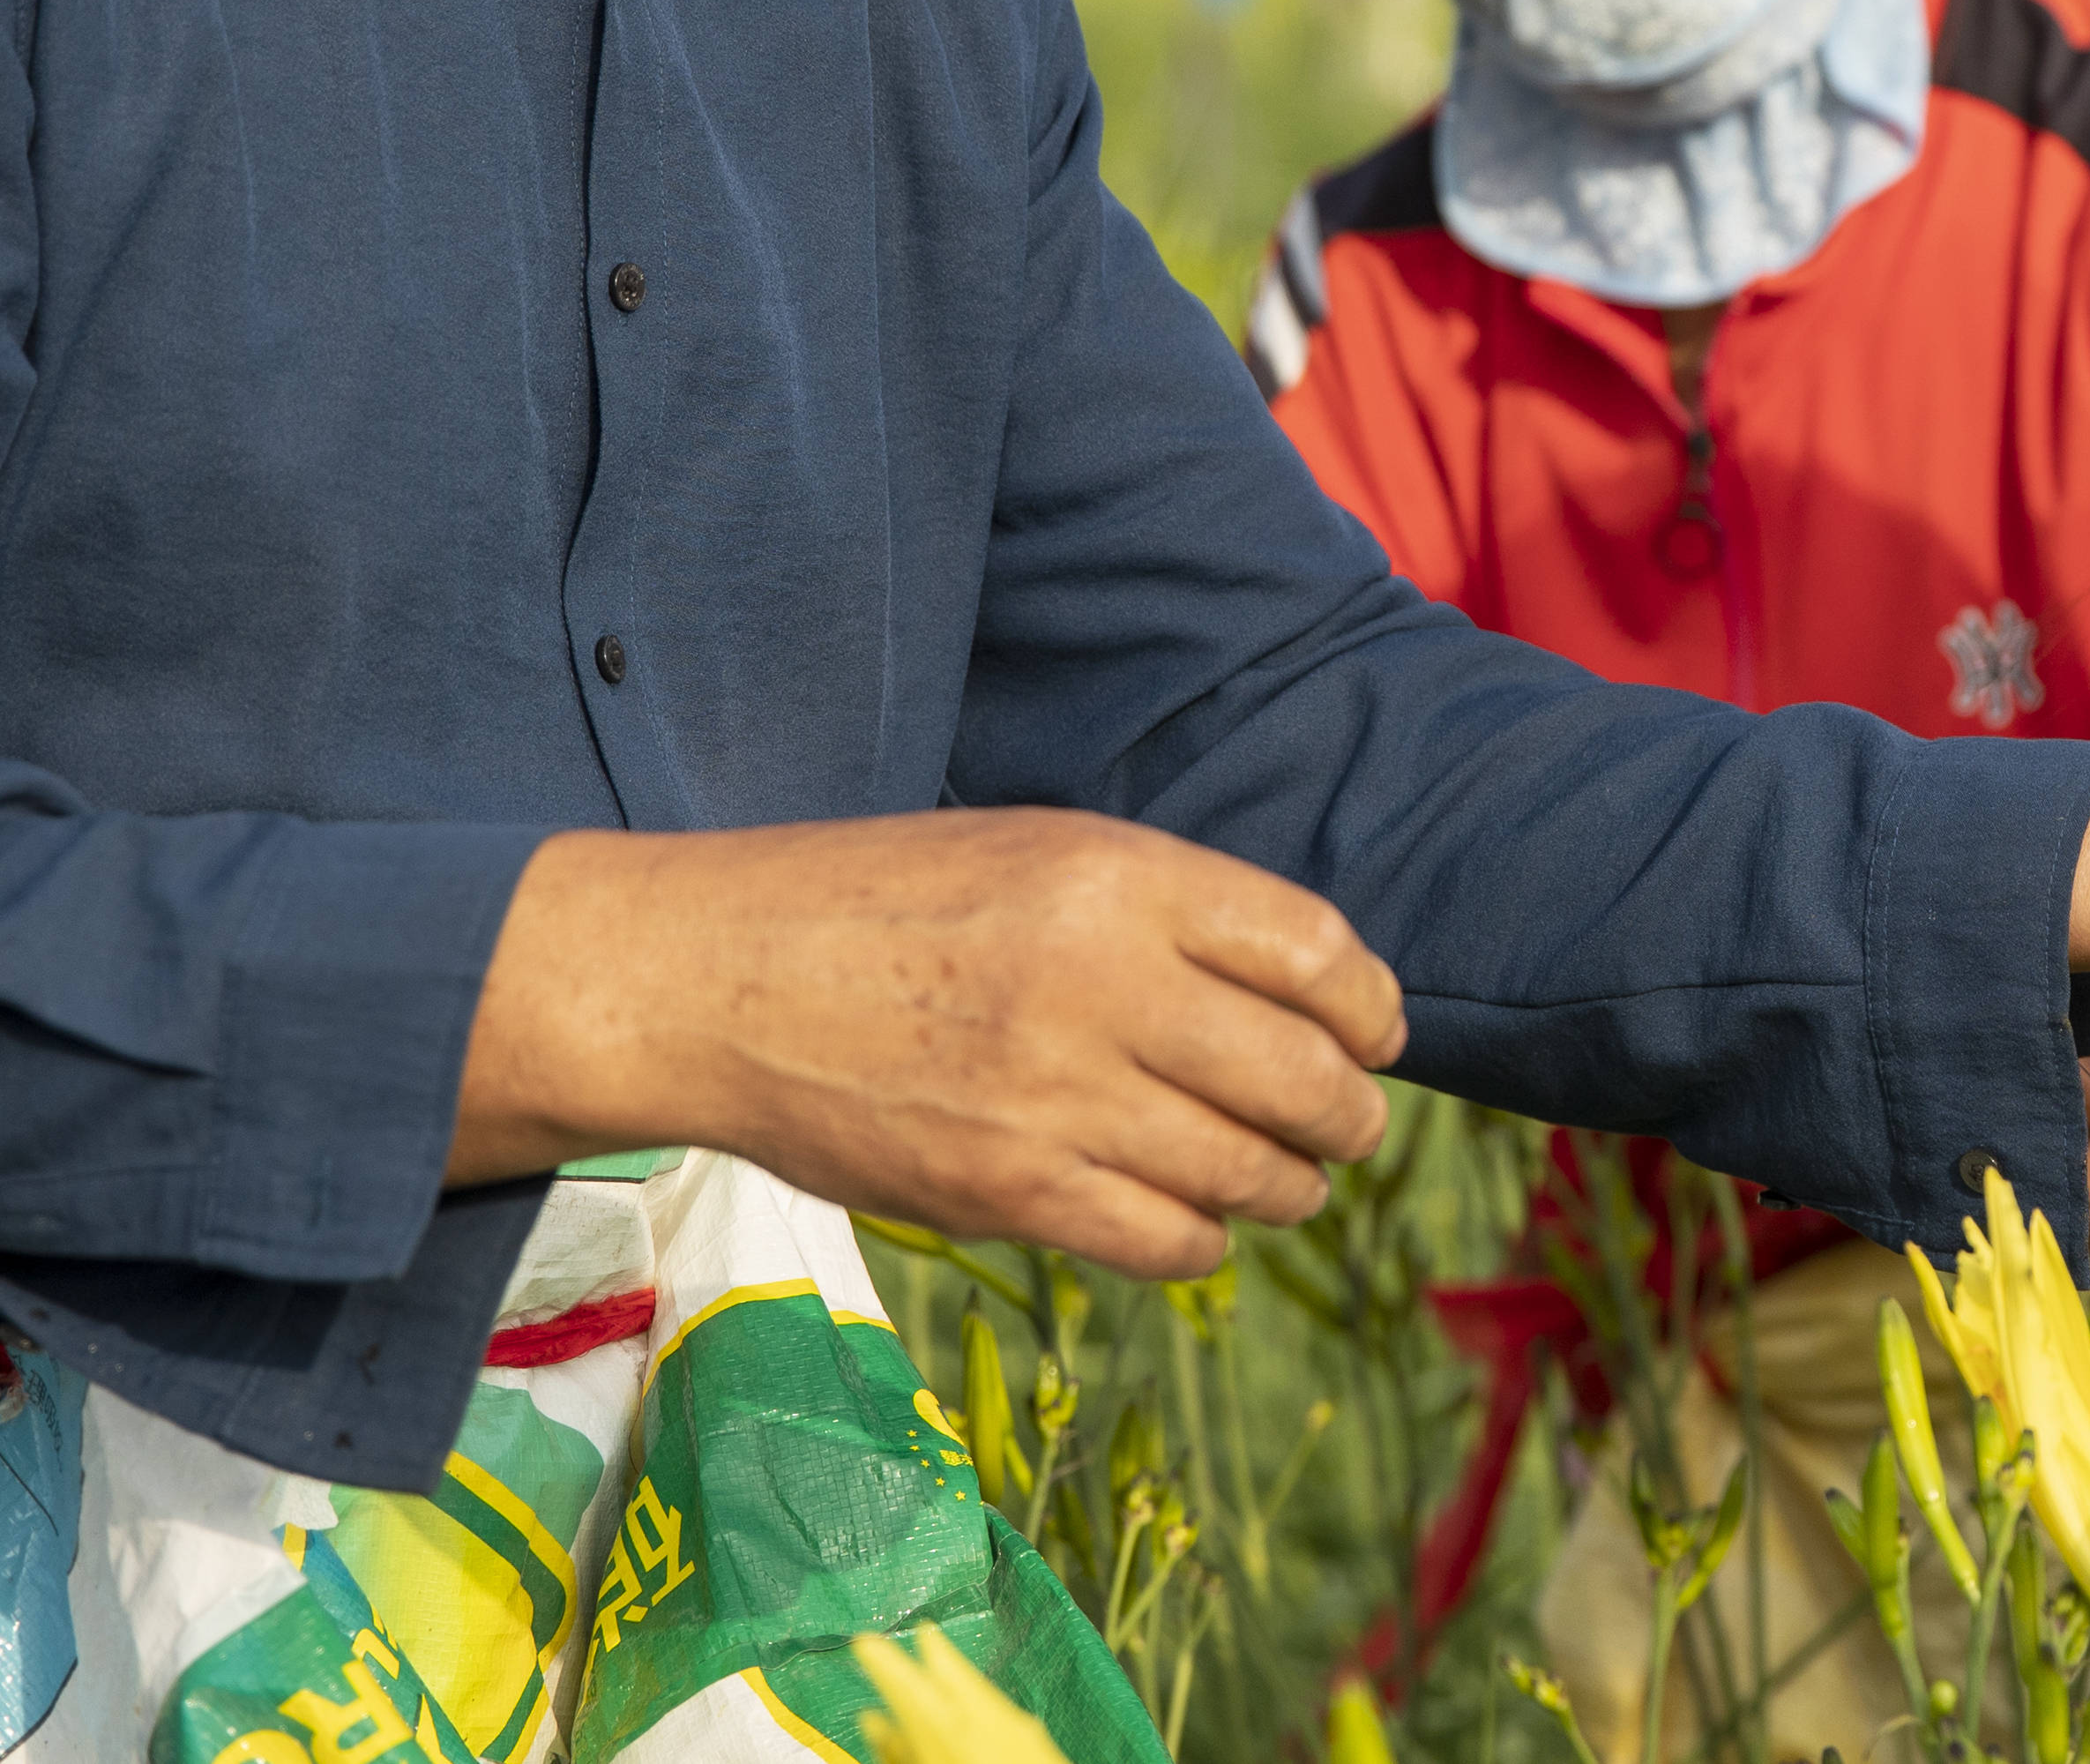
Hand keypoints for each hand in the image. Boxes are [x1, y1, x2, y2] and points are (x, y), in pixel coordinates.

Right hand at [450, 810, 1408, 1274]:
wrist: (714, 979)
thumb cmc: (882, 902)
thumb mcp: (1037, 848)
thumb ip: (1165, 911)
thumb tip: (1303, 994)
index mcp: (1118, 877)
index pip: (1317, 952)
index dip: (1371, 1008)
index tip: (1376, 1034)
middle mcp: (1101, 983)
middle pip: (1304, 1076)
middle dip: (1349, 1115)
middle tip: (1348, 1125)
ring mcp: (1053, 1095)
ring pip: (1249, 1172)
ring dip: (1289, 1186)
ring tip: (1286, 1180)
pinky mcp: (1004, 1190)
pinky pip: (1165, 1240)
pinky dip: (1206, 1241)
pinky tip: (1198, 1225)